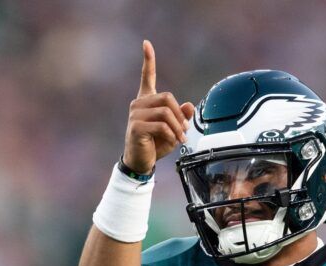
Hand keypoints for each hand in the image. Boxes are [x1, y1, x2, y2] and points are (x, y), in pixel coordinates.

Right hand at [123, 40, 195, 173]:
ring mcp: (135, 114)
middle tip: (185, 131)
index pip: (147, 76)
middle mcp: (139, 104)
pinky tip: (172, 142)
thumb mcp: (173, 129)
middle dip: (180, 115)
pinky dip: (172, 134)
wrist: (141, 161)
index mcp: (146, 100)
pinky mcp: (136, 127)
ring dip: (178, 127)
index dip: (148, 60)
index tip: (146, 43)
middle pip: (168, 98)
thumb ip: (181, 116)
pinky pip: (161, 126)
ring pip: (166, 112)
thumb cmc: (156, 144)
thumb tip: (190, 106)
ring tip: (180, 138)